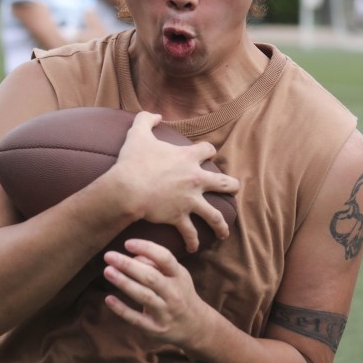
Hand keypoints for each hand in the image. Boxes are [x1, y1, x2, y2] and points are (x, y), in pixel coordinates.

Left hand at [103, 238, 213, 347]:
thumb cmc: (180, 293)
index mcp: (179, 276)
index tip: (127, 243)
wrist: (195, 325)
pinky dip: (122, 309)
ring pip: (143, 296)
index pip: (165, 258)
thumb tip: (134, 256)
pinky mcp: (155, 329)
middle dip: (128, 265)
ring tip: (107, 271)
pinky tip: (108, 299)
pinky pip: (136, 319)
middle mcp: (174, 294)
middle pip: (150, 277)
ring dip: (124, 283)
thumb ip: (158, 264)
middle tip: (109, 256)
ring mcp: (165, 312)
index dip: (147, 248)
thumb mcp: (177, 275)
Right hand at [109, 111, 240, 252]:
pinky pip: (190, 233)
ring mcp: (190, 200)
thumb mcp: (138, 134)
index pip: (209, 150)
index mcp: (188, 158)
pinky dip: (193, 242)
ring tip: (224, 232)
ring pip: (214, 215)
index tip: (207, 154)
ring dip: (221, 225)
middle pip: (224, 183)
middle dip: (231, 186)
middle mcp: (195, 179)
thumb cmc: (133, 161)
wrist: (128, 188)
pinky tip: (193, 248)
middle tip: (234, 190)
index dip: (208, 151)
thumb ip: (146, 120)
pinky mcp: (180, 217)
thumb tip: (154, 114)